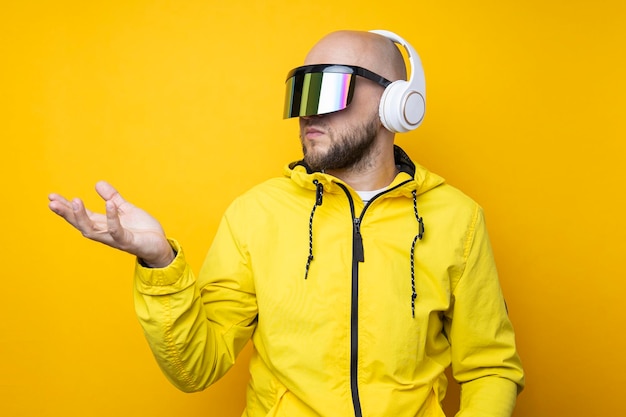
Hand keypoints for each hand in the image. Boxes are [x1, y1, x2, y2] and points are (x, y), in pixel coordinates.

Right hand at [48, 181, 174, 267]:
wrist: (160, 246)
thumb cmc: (142, 230)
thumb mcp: (126, 209)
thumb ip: (112, 197)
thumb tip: (98, 183)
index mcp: (103, 224)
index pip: (80, 215)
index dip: (66, 207)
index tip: (52, 196)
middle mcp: (105, 233)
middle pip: (80, 223)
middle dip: (66, 213)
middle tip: (52, 202)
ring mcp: (115, 238)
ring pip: (92, 230)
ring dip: (82, 216)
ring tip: (75, 201)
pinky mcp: (128, 242)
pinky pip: (117, 231)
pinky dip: (112, 218)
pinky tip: (108, 204)